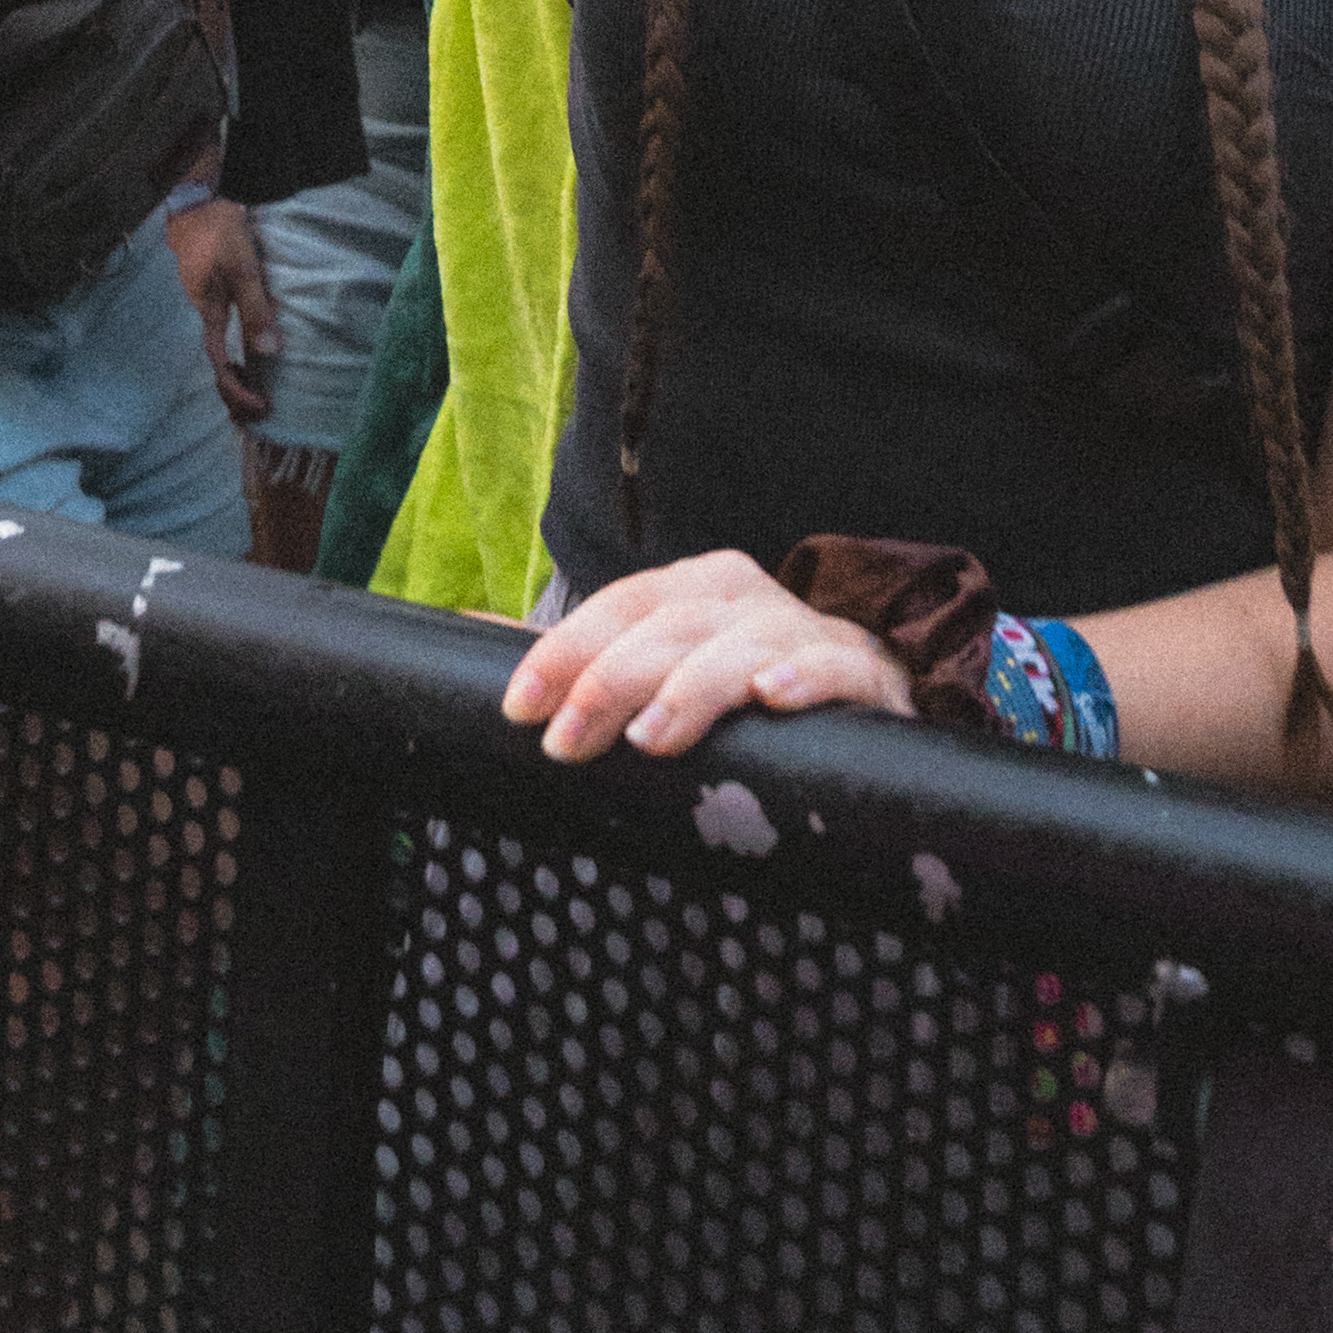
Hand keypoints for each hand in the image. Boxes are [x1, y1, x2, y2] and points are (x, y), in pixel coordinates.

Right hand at [167, 193, 278, 432]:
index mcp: (209, 312)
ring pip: (220, 348)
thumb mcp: (243, 268)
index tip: (261, 406)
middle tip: (263, 410)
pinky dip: (238, 351)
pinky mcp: (213, 289)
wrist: (196, 201)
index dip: (238, 389)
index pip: (221, 364)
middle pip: (217, 363)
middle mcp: (205, 312)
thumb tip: (270, 351)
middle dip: (236, 391)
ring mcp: (207, 301)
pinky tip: (252, 352)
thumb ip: (255, 308)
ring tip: (260, 391)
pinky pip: (224, 331)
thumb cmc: (218, 233)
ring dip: (238, 374)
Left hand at [499, 547, 916, 763]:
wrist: (870, 687)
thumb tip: (461, 628)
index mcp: (694, 588)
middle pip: (670, 626)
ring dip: (693, 688)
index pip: (620, 605)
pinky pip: (834, 666)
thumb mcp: (662, 659)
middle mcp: (745, 598)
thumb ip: (577, 655)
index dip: (565, 651)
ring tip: (652, 739)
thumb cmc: (744, 679)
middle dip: (610, 681)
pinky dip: (804, 679)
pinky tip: (773, 700)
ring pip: (741, 647)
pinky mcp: (863, 672)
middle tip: (566, 744)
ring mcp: (806, 631)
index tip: (518, 708)